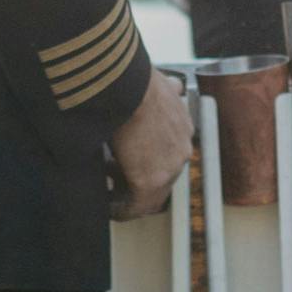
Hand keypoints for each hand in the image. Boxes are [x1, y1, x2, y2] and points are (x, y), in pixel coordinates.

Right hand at [108, 70, 192, 219]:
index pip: (169, 153)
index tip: (130, 162)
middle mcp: (182, 150)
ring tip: (108, 191)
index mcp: (184, 127)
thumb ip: (168, 91)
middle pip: (161, 174)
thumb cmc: (136, 81)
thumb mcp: (161, 84)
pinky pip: (136, 205)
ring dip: (129, 192)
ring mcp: (169, 168)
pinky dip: (122, 209)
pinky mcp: (150, 182)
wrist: (129, 86)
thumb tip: (173, 84)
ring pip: (151, 192)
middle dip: (138, 177)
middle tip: (114, 176)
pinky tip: (109, 209)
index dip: (148, 160)